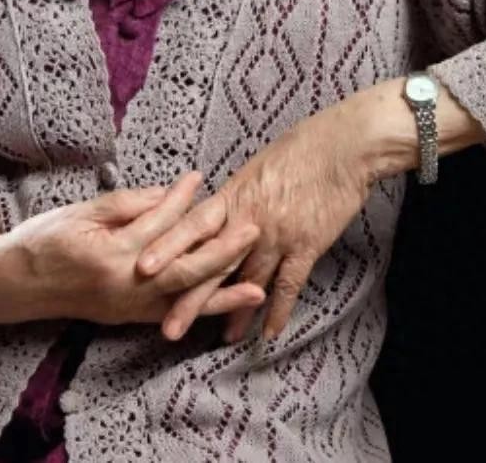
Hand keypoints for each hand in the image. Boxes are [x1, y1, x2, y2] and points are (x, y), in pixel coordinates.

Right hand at [0, 171, 264, 326]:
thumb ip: (126, 204)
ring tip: (258, 283)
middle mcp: (122, 287)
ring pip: (182, 299)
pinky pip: (170, 315)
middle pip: (182, 269)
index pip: (156, 225)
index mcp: (108, 255)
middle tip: (252, 228)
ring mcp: (125, 308)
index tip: (200, 178)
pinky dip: (199, 312)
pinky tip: (224, 309)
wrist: (11, 284)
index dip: (179, 200)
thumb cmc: (42, 240)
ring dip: (222, 291)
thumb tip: (168, 194)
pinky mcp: (126, 317)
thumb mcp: (81, 211)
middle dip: (220, 251)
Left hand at [136, 92, 383, 343]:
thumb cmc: (301, 147)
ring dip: (233, 311)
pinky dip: (278, 309)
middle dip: (189, 297)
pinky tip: (269, 332)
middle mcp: (250, 218)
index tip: (142, 268)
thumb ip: (237, 196)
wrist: (343, 146)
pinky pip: (289, 284)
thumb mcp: (258, 167)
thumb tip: (218, 212)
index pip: (193, 226)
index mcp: (234, 195)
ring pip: (248, 279)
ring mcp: (278, 234)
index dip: (167, 247)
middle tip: (168, 327)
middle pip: (213, 262)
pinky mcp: (307, 244)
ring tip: (219, 338)